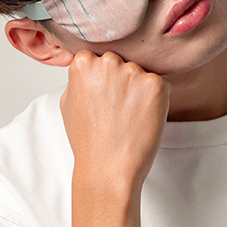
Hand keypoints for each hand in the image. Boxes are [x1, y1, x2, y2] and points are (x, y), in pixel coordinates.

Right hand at [60, 50, 169, 194]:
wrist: (108, 168)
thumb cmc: (88, 141)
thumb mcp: (67, 103)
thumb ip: (78, 79)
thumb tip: (87, 65)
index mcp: (83, 63)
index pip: (97, 57)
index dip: (102, 79)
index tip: (102, 96)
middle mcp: (108, 61)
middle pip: (121, 62)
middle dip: (121, 80)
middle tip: (116, 109)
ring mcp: (134, 72)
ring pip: (140, 73)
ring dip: (139, 90)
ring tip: (129, 117)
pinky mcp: (156, 84)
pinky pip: (159, 85)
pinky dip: (155, 100)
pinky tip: (142, 118)